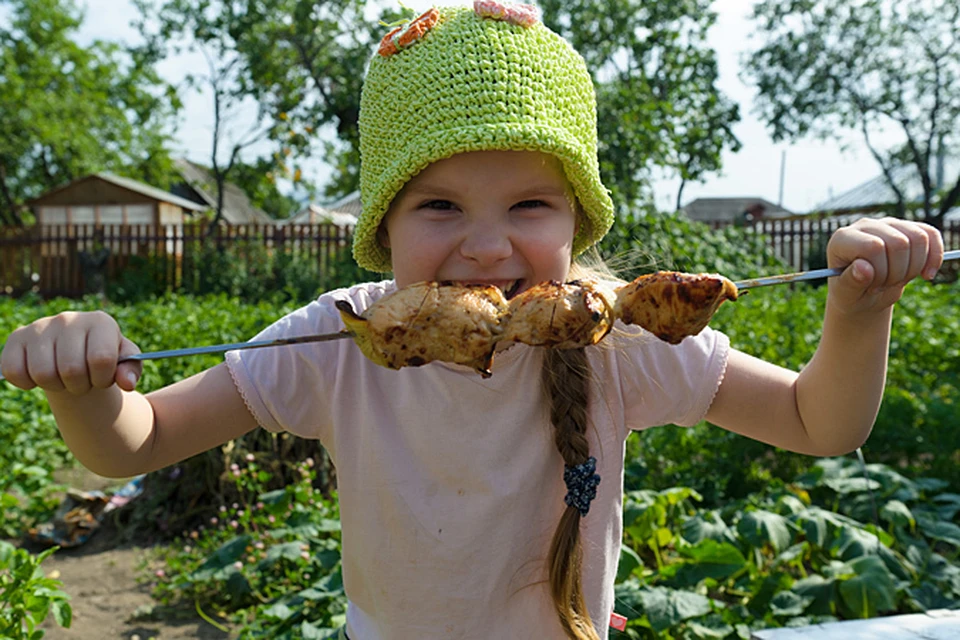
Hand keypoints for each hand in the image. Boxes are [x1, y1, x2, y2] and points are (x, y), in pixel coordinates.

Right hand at [0, 311, 141, 393]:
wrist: (75, 354)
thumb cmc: (103, 359)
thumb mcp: (124, 363)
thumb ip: (131, 370)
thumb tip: (128, 382)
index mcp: (101, 322)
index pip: (101, 360)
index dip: (103, 379)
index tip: (102, 378)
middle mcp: (69, 318)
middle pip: (71, 370)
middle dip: (80, 386)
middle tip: (82, 381)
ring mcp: (40, 326)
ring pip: (43, 374)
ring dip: (55, 386)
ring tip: (63, 378)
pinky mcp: (17, 338)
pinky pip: (14, 371)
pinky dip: (27, 383)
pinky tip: (39, 376)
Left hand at [826, 217, 943, 314]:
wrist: (865, 295)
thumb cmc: (852, 294)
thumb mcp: (847, 295)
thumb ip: (851, 282)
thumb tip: (863, 267)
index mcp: (843, 239)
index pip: (874, 247)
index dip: (880, 271)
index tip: (872, 287)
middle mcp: (865, 225)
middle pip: (899, 243)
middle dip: (897, 273)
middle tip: (884, 285)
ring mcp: (887, 224)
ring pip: (919, 238)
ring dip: (914, 267)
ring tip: (897, 280)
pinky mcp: (907, 228)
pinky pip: (931, 235)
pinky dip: (934, 258)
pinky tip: (926, 274)